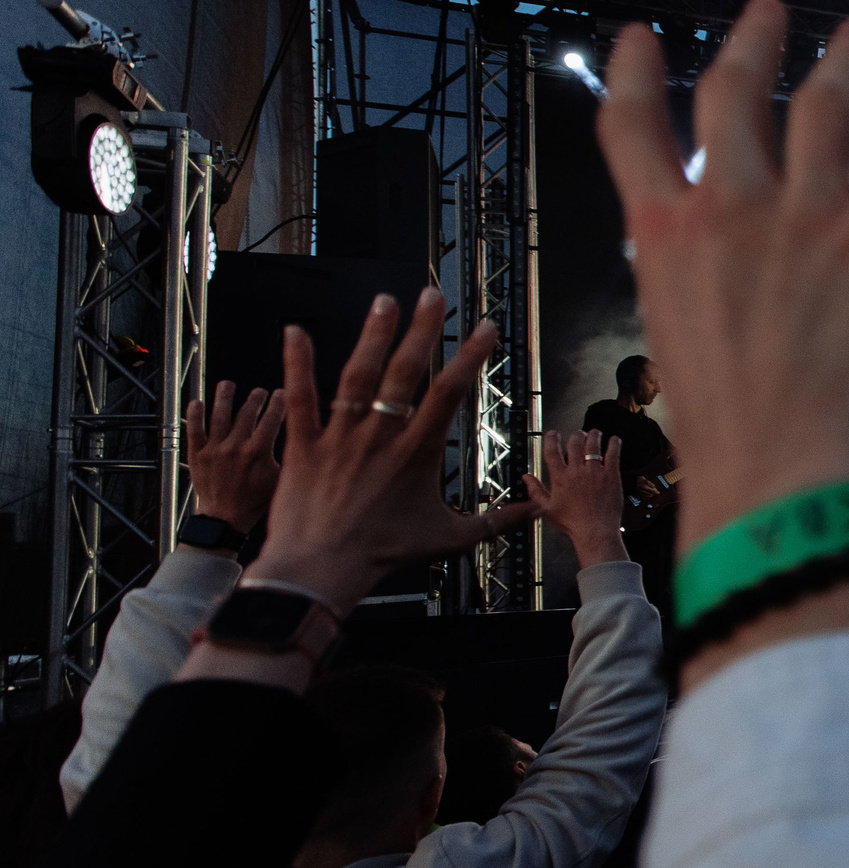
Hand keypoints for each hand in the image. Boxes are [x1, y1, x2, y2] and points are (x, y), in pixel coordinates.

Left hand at [184, 381, 286, 529]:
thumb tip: (297, 440)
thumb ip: (285, 458)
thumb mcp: (279, 481)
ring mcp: (214, 449)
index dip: (278, 402)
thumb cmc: (253, 503)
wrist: (223, 520)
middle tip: (259, 392)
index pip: (271, 419)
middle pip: (246, 413)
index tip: (281, 393)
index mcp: (258, 452)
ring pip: (218, 416)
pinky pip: (193, 430)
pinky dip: (194, 415)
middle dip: (255, 398)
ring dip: (224, 397)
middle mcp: (235, 447)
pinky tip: (197, 402)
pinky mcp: (197, 455)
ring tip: (227, 385)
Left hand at [254, 289, 539, 615]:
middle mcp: (380, 435)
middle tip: (432, 296)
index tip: (483, 328)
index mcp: (417, 453)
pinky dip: (297, 362)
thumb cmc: (382, 556)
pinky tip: (295, 331)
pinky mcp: (304, 443)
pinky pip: (301, 396)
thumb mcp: (448, 540)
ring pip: (358, 374)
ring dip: (373, 335)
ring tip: (385, 301)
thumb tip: (534, 513)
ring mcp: (340, 435)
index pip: (449, 393)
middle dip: (422, 330)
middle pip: (405, 371)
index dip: (470, 356)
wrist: (319, 570)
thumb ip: (494, 522)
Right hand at [525, 430, 628, 566]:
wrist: (595, 532)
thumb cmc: (572, 523)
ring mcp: (595, 472)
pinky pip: (613, 454)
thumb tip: (525, 477)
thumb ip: (536, 490)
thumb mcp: (548, 508)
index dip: (551, 438)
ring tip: (594, 433)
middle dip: (576, 435)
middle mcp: (577, 472)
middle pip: (574, 443)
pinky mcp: (611, 476)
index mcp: (560, 478)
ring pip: (593, 445)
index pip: (552, 450)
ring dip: (593, 435)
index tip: (553, 434)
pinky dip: (613, 444)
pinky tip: (614, 440)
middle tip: (578, 435)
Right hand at [596, 0, 848, 563]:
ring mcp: (810, 213)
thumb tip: (712, 264)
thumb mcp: (681, 345)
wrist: (791, 484)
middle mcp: (731, 208)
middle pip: (736, 91)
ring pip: (826, 103)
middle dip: (753, 42)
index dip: (631, 73)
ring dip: (842, 62)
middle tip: (770, 11)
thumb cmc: (734, 446)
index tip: (637, 38)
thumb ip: (696, 282)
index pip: (631, 130)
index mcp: (663, 238)